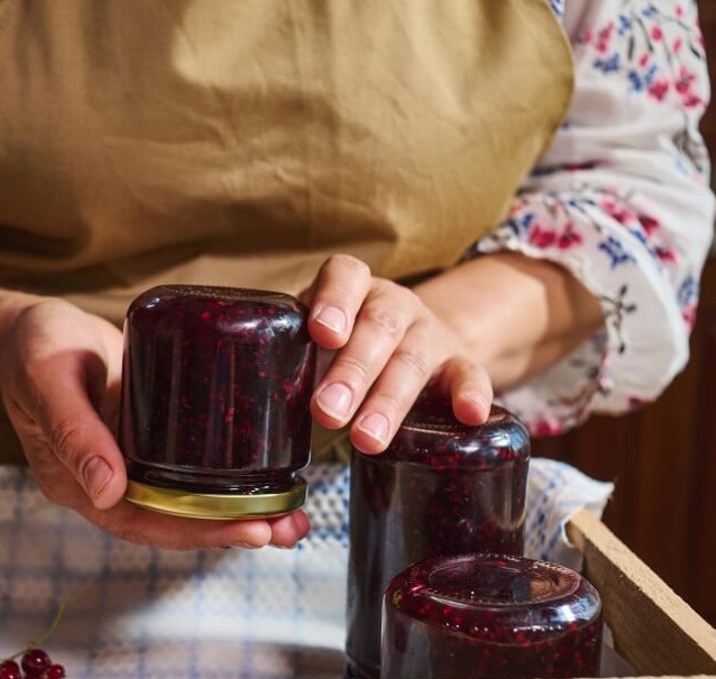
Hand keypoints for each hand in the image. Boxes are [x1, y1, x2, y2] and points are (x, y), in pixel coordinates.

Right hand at [0, 297, 310, 549]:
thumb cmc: (33, 346)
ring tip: (291, 513)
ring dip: (238, 510)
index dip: (197, 530)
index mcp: (77, 482)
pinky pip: (190, 467)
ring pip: (187, 499)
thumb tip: (108, 489)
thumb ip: (75, 430)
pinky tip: (266, 474)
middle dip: (232, 528)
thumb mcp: (48, 378)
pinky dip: (227, 476)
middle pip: (173, 520)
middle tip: (287, 526)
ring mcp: (129, 461)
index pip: (143, 521)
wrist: (30, 326)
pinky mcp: (149, 437)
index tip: (249, 530)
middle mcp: (106, 481)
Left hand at [305, 255, 493, 453]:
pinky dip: (472, 394)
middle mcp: (392, 304)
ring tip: (366, 439)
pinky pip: (470, 374)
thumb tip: (244, 410)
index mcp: (352, 289)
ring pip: (413, 359)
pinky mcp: (459, 362)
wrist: (415, 346)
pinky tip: (469, 415)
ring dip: (389, 400)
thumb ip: (290, 359)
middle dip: (351, 371)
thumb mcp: (317, 343)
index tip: (321, 332)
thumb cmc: (345, 349)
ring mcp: (429, 333)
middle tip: (326, 412)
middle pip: (377, 327)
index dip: (333, 301)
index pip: (344, 276)